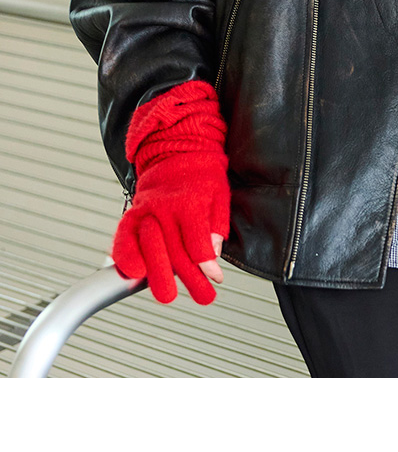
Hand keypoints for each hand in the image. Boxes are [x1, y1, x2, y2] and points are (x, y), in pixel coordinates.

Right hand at [112, 154, 230, 304]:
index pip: (197, 242)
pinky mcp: (131, 215)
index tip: (215, 279)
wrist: (175, 154)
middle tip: (201, 297)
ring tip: (168, 296)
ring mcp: (145, 211)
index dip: (207, 265)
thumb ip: (216, 226)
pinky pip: (123, 238)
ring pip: (148, 247)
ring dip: (158, 276)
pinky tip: (134, 274)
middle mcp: (164, 207)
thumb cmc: (201, 177)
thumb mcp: (219, 196)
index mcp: (190, 201)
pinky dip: (125, 257)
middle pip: (174, 250)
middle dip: (188, 279)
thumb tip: (213, 255)